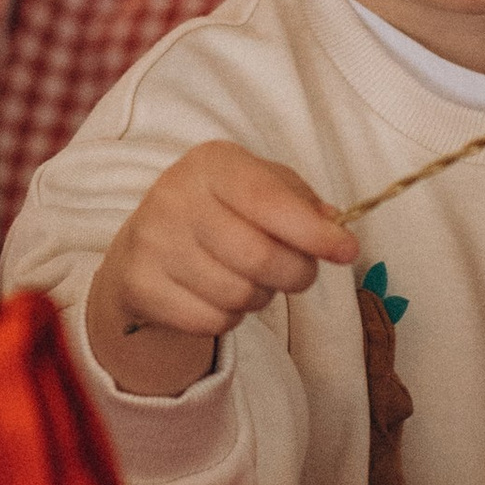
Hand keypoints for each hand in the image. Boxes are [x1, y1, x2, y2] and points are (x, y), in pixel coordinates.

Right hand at [86, 145, 355, 396]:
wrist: (144, 247)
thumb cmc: (220, 213)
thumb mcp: (260, 189)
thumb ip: (301, 203)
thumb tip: (334, 227)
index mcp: (211, 163)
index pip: (267, 200)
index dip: (312, 232)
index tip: (347, 251)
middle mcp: (174, 196)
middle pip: (259, 257)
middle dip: (295, 274)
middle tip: (299, 274)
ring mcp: (152, 242)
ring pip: (238, 294)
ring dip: (259, 297)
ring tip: (249, 279)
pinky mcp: (138, 285)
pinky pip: (211, 321)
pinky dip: (228, 317)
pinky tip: (217, 295)